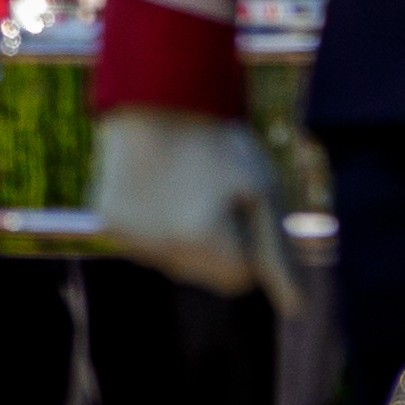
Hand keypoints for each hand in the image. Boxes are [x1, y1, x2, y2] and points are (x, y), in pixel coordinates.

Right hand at [94, 107, 302, 304]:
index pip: (239, 278)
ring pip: (172, 259)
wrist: (159, 95)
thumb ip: (278, 255)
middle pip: (204, 274)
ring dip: (182, 234)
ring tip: (181, 184)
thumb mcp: (261, 192)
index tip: (237, 201)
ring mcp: (131, 238)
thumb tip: (297, 308)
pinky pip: (141, 241)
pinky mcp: (108, 222)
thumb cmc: (219, 144)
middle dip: (214, 242)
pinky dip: (151, 222)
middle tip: (208, 190)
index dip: (245, 239)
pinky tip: (154, 186)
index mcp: (205, 242)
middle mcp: (163, 250)